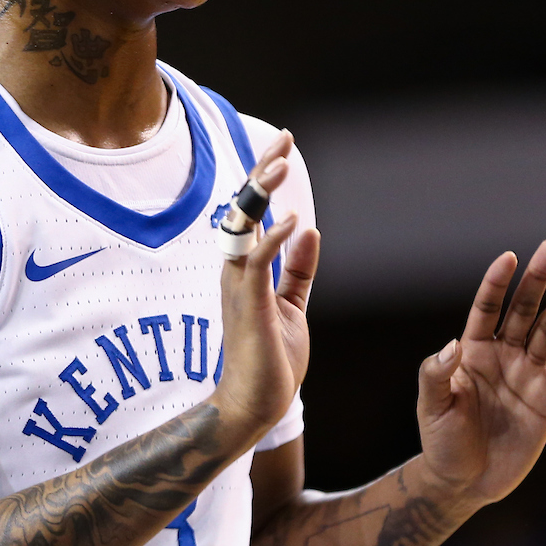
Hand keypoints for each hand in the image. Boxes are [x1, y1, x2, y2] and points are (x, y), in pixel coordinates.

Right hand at [214, 132, 320, 435]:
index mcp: (246, 268)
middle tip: (283, 140)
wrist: (256, 406)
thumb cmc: (270, 360)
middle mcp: (236, 270)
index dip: (265, 178)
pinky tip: (293, 220)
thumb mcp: (291, 306)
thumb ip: (298, 270)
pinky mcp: (248, 306)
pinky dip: (273, 239)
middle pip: (243, 208)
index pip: (253, 212)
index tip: (284, 148)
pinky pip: (256, 264)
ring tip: (281, 165)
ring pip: (243, 227)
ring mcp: (239, 286)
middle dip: (261, 172)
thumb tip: (308, 227)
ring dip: (260, 194)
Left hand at [416, 237, 545, 507]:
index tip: (509, 257)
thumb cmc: (440, 440)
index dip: (497, 283)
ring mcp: (527, 375)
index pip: (486, 307)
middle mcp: (502, 355)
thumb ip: (437, 373)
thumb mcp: (431, 405)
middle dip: (537, 278)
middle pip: (523, 309)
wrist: (462, 482)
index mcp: (471, 350)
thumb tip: (453, 343)